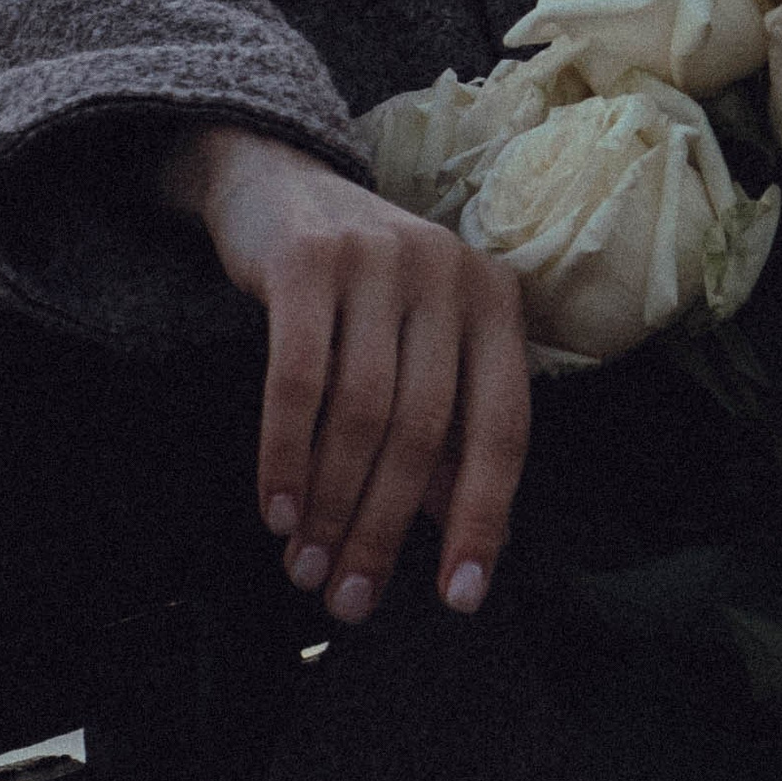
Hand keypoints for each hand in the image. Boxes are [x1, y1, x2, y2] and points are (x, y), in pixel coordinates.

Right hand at [159, 124, 529, 629]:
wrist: (278, 182)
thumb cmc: (361, 289)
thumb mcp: (418, 343)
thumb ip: (442, 430)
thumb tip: (452, 538)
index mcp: (494, 300)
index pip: (504, 427)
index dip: (484, 518)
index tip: (460, 597)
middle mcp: (447, 273)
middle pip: (424, 431)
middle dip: (384, 530)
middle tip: (348, 598)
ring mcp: (378, 260)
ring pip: (361, 413)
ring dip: (331, 506)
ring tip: (305, 566)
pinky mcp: (307, 260)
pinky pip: (297, 379)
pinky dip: (285, 455)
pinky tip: (277, 509)